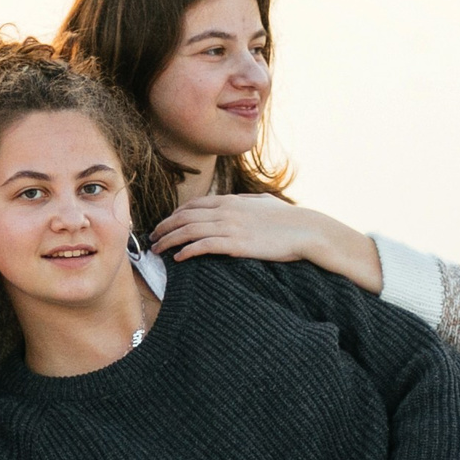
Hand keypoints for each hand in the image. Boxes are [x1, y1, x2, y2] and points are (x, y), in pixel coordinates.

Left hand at [149, 195, 382, 292]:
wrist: (307, 230)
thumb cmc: (289, 219)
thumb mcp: (264, 203)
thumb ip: (246, 201)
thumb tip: (239, 201)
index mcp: (231, 201)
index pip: (193, 205)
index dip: (174, 215)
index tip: (164, 225)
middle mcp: (226, 211)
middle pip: (184, 217)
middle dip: (164, 228)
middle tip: (152, 239)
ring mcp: (230, 226)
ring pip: (189, 230)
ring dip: (169, 240)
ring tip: (157, 250)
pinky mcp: (236, 244)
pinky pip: (204, 246)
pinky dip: (187, 251)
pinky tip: (178, 258)